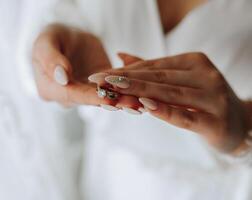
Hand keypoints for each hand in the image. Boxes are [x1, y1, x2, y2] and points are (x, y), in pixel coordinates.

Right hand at [32, 24, 140, 108]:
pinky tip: (142, 96)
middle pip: (91, 100)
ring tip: (142, 103)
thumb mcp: (45, 42)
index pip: (71, 95)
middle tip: (134, 105)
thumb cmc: (52, 38)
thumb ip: (50, 59)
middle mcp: (68, 96)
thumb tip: (62, 78)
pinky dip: (126, 92)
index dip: (90, 97)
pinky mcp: (99, 87)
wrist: (66, 37)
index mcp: (50, 89)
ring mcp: (84, 93)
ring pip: (104, 98)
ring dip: (123, 101)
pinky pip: (113, 89)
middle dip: (114, 102)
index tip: (108, 99)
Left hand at [90, 52, 250, 152]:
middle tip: (98, 81)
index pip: (153, 66)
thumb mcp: (180, 81)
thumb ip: (151, 69)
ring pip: (169, 93)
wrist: (240, 125)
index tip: (100, 74)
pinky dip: (165, 111)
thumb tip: (120, 55)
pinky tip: (144, 106)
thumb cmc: (203, 101)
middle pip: (158, 77)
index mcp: (194, 61)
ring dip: (138, 92)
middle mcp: (205, 74)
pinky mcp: (216, 121)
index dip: (124, 70)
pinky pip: (186, 116)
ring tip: (112, 90)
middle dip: (124, 79)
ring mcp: (213, 97)